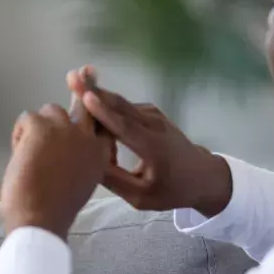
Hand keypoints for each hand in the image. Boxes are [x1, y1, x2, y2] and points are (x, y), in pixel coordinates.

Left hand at [0, 104, 111, 239]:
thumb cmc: (54, 210)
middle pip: (83, 106)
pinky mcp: (40, 126)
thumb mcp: (80, 184)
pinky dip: (19, 133)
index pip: (102, 123)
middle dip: (74, 99)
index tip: (81, 112)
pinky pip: (26, 117)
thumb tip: (63, 150)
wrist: (39, 219)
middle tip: (65, 99)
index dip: (90, 116)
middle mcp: (87, 137)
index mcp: (99, 155)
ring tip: (30, 150)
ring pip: (51, 110)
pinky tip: (18, 154)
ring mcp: (65, 129)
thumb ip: (79, 162)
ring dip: (39, 125)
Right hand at [69, 69, 231, 215]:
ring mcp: (154, 116)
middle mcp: (154, 125)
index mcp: (153, 147)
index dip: (104, 112)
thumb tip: (87, 164)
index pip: (124, 127)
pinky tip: (90, 104)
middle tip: (71, 77)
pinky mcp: (151, 112)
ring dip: (98, 96)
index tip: (86, 97)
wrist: (202, 176)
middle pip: (120, 105)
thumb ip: (115, 181)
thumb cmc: (171, 189)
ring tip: (74, 84)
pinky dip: (107, 105)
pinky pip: (125, 107)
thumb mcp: (142, 197)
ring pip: (121, 104)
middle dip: (95, 91)